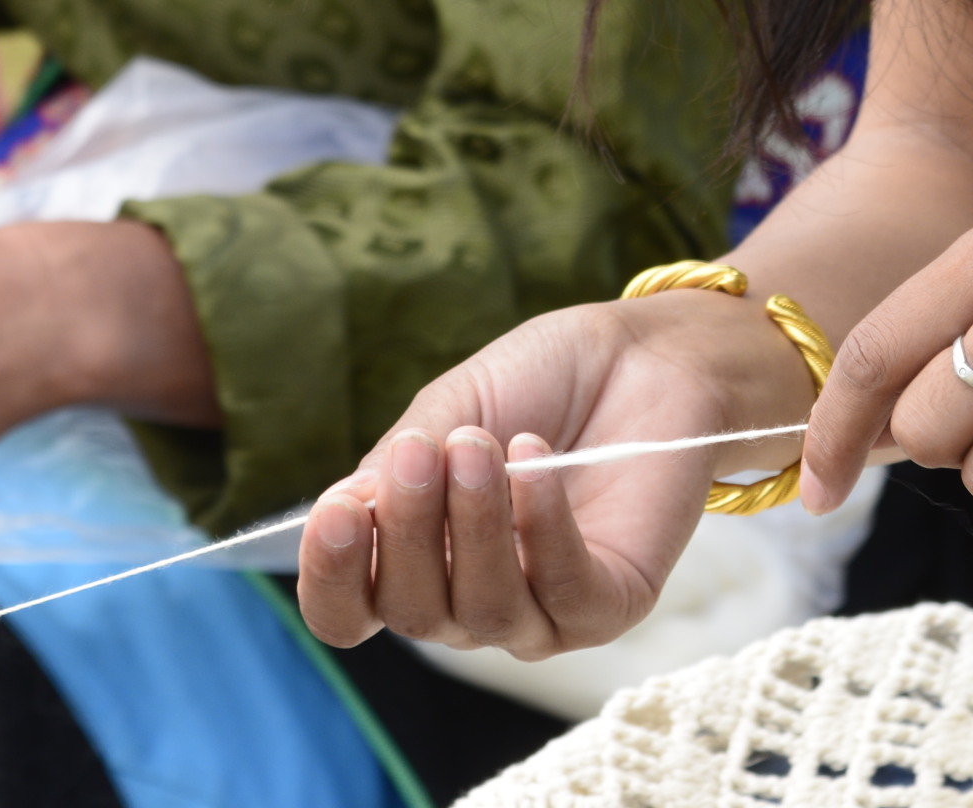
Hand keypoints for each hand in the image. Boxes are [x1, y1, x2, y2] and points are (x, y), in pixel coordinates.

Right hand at [295, 288, 815, 658]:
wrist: (641, 359)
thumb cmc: (538, 385)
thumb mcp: (447, 411)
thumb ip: (395, 469)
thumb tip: (338, 515)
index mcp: (414, 559)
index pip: (348, 611)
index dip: (331, 579)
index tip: (336, 513)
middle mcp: (468, 600)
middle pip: (411, 613)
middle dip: (409, 531)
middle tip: (422, 450)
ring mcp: (540, 613)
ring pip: (485, 612)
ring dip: (474, 525)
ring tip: (481, 446)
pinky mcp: (608, 605)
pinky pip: (564, 596)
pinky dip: (543, 531)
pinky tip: (535, 464)